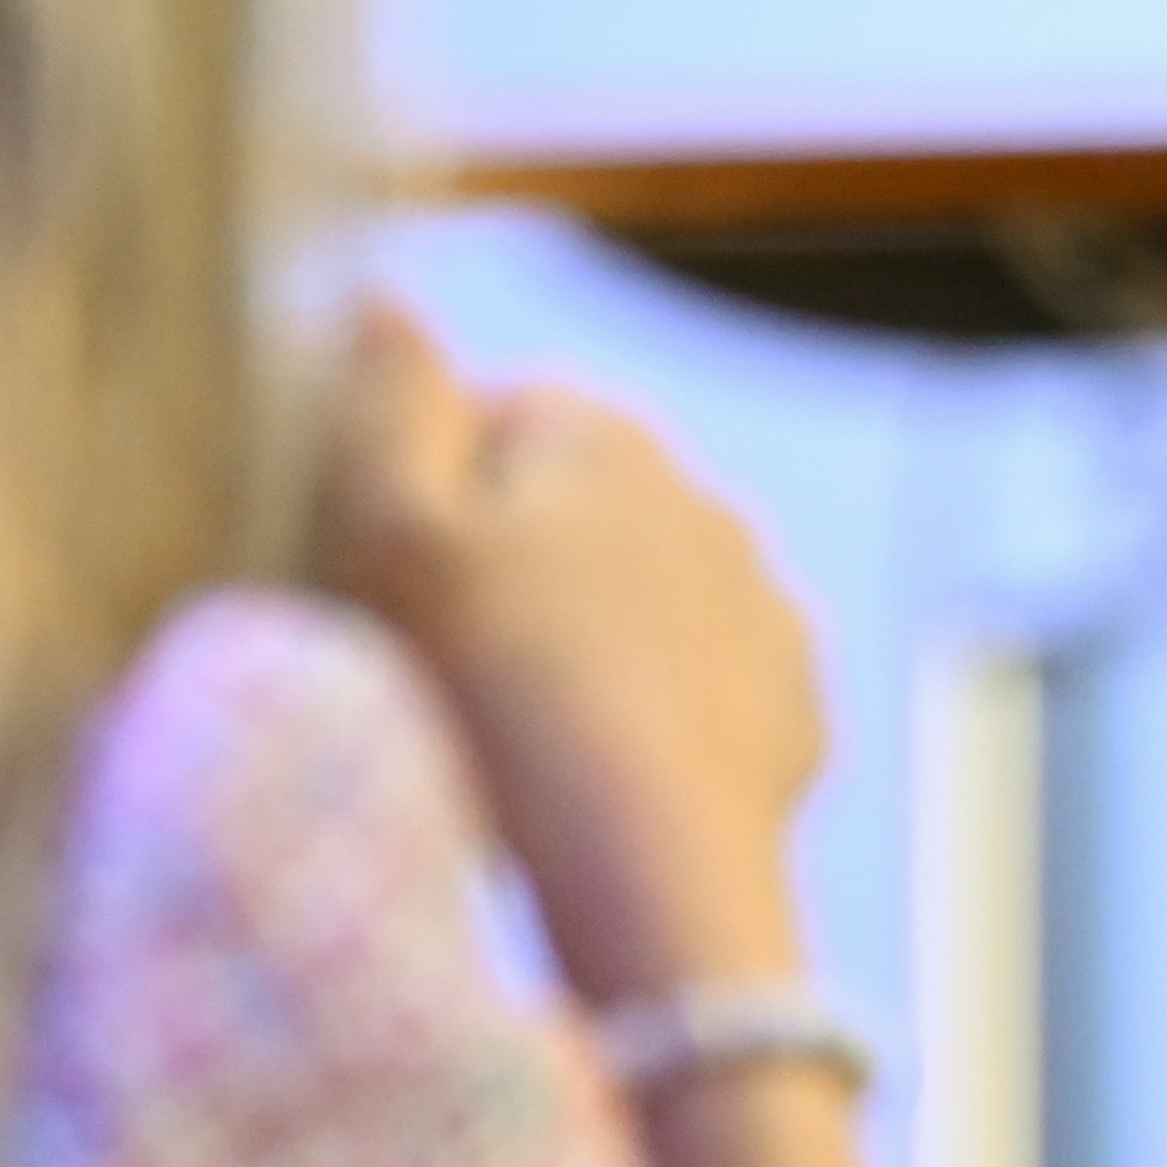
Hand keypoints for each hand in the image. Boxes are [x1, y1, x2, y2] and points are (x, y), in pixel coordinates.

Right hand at [318, 298, 823, 1003]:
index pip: (490, 415)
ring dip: (585, 646)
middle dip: (510, 566)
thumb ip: (382, 405)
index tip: (376, 583)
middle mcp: (702, 501)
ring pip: (640, 604)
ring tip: (514, 741)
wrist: (648, 869)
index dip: (417, 493)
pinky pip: (698, 700)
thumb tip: (381, 297)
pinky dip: (650, 728)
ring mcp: (761, 610)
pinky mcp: (790, 714)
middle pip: (570, 512)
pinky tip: (594, 790)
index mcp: (600, 438)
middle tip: (436, 672)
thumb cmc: (491, 694)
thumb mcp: (389, 534)